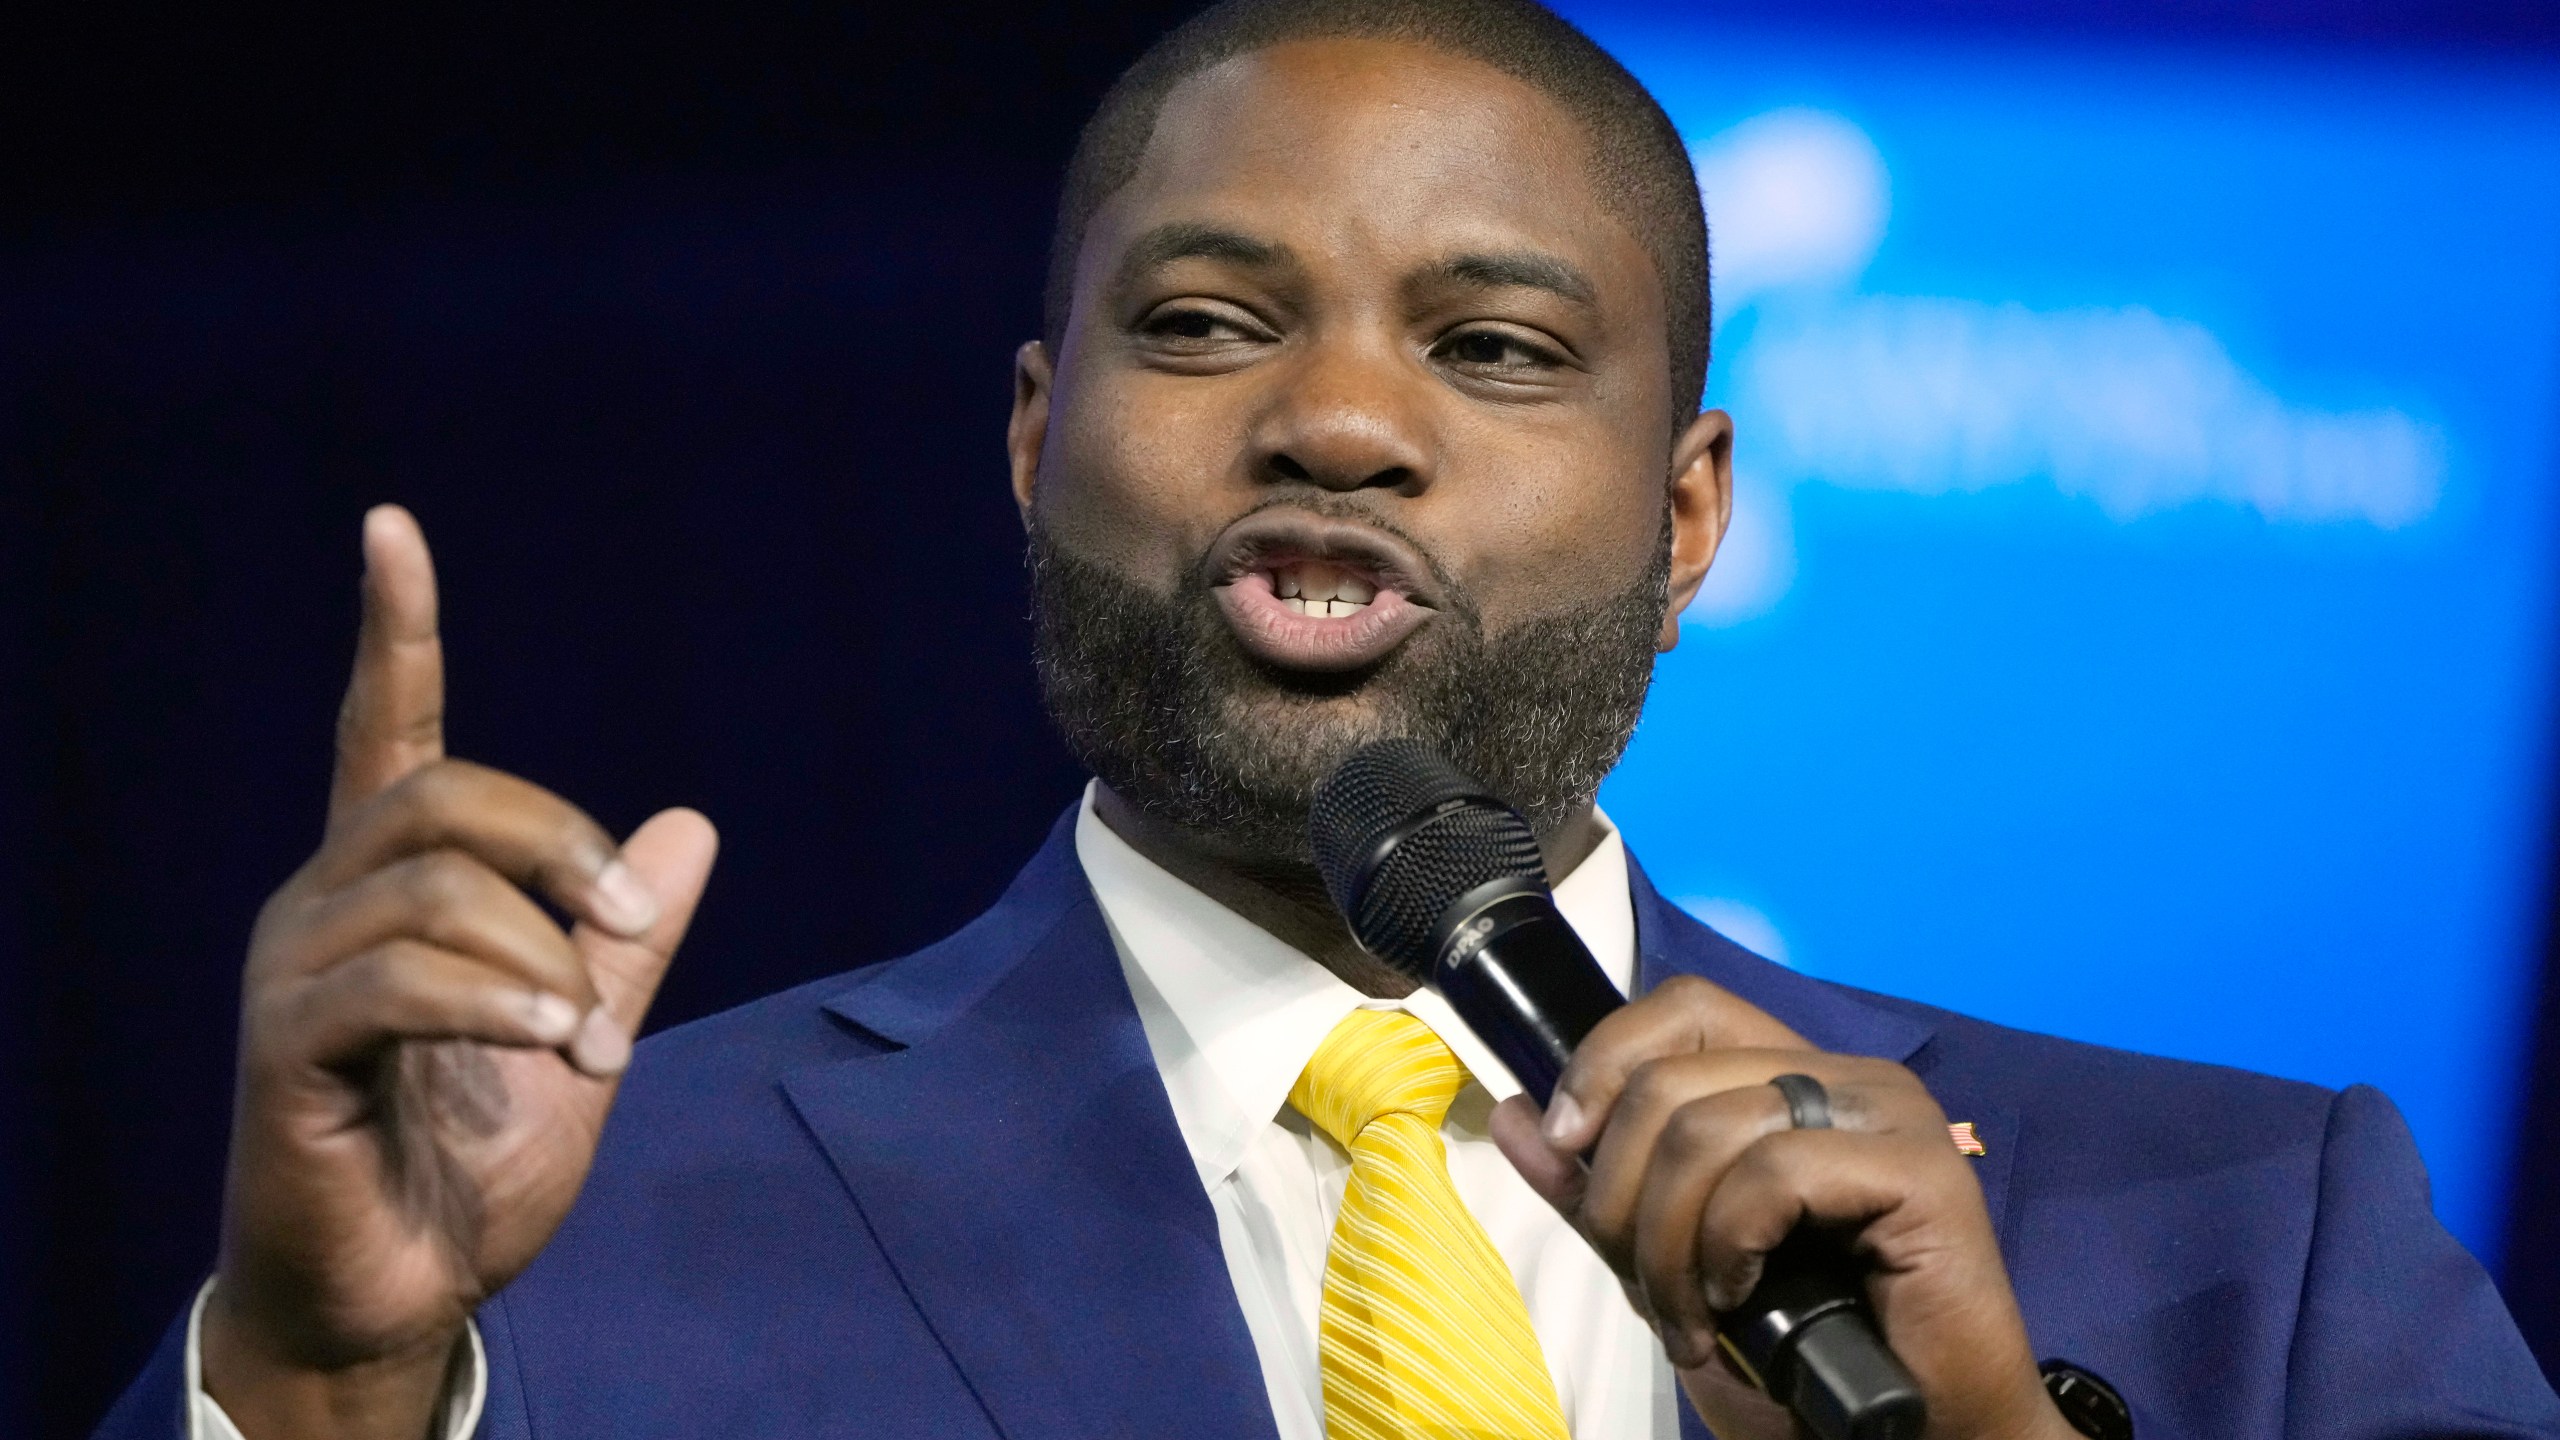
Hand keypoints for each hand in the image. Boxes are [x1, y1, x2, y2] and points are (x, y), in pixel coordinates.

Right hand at [200, 506, 719, 1438]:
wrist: (402, 1294)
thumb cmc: (469, 1164)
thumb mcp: (581, 1033)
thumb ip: (626, 941)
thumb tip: (696, 822)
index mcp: (392, 888)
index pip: (383, 729)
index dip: (395, 631)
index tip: (392, 526)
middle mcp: (325, 905)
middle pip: (445, 796)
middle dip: (562, 844)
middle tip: (627, 928)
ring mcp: (295, 975)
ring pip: (433, 885)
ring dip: (544, 958)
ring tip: (588, 1044)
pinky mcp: (284, 1050)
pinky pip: (398, 979)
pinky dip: (497, 1002)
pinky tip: (554, 1047)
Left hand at [1489, 975, 2071, 1439]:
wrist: (1907, 1431)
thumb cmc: (1802, 1355)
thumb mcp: (1669, 1264)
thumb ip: (1597, 1191)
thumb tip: (1516, 1115)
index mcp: (1791, 1077)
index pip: (1682, 1007)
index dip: (1605, 1061)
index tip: (1565, 1147)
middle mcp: (1844, 1075)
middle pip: (1673, 1075)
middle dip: (1621, 1192)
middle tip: (1643, 1285)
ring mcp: (1887, 1114)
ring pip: (1710, 1125)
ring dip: (1668, 1242)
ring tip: (1688, 1320)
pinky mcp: (1920, 1169)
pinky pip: (1774, 1171)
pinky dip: (1730, 1242)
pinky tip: (1740, 1295)